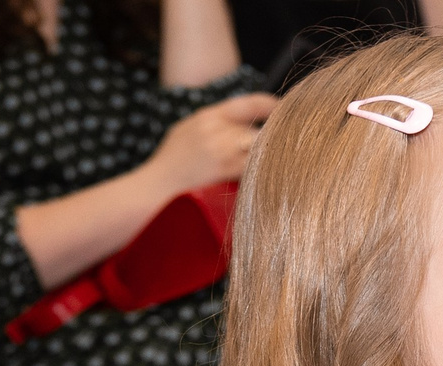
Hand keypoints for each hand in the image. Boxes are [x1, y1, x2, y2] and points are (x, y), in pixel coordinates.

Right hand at [141, 94, 275, 199]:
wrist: (156, 185)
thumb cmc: (171, 161)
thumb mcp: (188, 129)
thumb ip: (215, 122)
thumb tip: (243, 121)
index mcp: (209, 115)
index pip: (251, 103)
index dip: (272, 106)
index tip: (284, 110)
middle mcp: (217, 129)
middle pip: (259, 128)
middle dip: (273, 136)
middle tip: (286, 141)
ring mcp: (222, 150)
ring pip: (259, 147)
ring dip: (269, 154)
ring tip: (275, 160)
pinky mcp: (225, 171)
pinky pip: (253, 166)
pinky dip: (261, 169)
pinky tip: (266, 174)